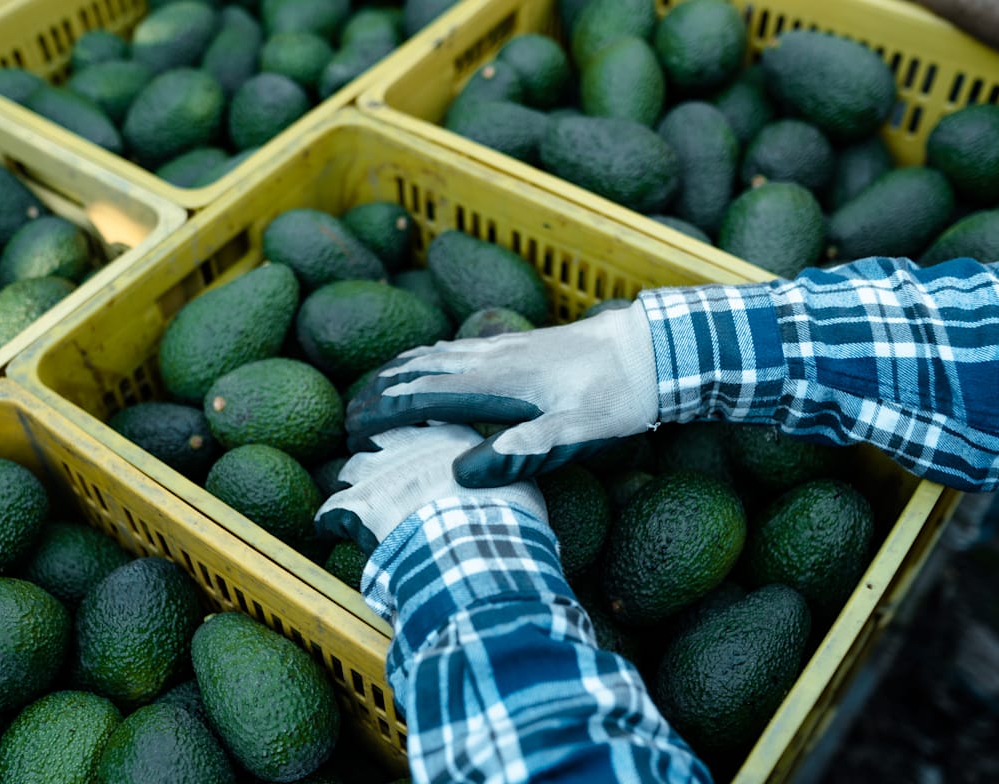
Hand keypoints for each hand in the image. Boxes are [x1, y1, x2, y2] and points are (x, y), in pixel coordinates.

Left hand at [316, 425, 545, 553]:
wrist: (475, 544)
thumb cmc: (505, 516)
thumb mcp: (521, 483)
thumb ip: (505, 471)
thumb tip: (511, 481)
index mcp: (449, 434)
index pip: (425, 416)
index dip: (415, 422)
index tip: (410, 425)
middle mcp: (409, 444)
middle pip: (381, 435)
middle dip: (373, 439)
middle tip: (367, 445)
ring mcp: (378, 472)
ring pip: (353, 467)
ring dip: (352, 478)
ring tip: (353, 490)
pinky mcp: (355, 507)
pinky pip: (331, 512)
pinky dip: (328, 521)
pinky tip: (328, 530)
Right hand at [346, 302, 659, 487]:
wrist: (653, 348)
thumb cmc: (617, 396)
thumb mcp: (576, 432)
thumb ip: (523, 449)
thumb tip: (461, 474)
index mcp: (494, 383)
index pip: (418, 396)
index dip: (380, 414)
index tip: (349, 434)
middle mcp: (489, 359)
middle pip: (416, 370)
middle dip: (376, 392)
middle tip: (345, 417)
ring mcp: (504, 348)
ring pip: (434, 355)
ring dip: (397, 371)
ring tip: (372, 389)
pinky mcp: (519, 345)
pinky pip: (457, 349)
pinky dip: (428, 358)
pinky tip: (433, 364)